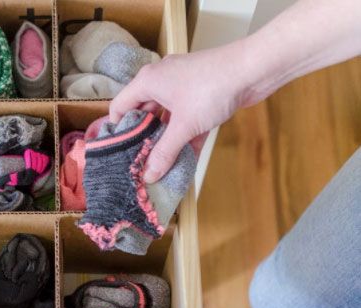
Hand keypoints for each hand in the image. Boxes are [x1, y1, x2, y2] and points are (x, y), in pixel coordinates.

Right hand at [109, 44, 251, 182]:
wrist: (253, 69)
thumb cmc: (211, 89)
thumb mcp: (183, 125)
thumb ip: (164, 152)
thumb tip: (149, 175)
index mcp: (147, 82)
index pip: (120, 106)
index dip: (116, 129)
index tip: (118, 151)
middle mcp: (161, 81)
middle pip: (143, 113)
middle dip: (143, 137)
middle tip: (140, 161)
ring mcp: (182, 86)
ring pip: (166, 117)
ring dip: (166, 139)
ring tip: (161, 164)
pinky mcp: (200, 93)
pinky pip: (185, 117)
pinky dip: (185, 135)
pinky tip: (186, 159)